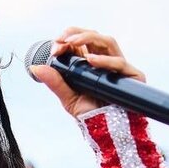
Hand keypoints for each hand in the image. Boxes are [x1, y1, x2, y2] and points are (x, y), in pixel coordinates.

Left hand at [31, 27, 145, 118]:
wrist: (107, 132)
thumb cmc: (90, 114)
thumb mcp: (68, 98)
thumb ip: (55, 82)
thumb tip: (35, 67)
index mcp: (90, 63)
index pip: (80, 42)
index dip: (68, 38)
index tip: (55, 47)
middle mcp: (105, 61)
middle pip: (94, 36)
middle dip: (76, 34)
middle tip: (62, 41)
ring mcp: (119, 67)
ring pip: (107, 42)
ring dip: (88, 38)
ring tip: (72, 43)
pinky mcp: (133, 75)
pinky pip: (119, 63)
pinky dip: (104, 60)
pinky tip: (91, 60)